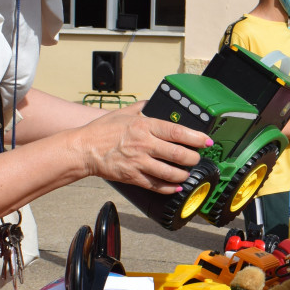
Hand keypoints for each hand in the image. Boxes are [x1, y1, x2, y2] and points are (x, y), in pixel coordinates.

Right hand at [78, 101, 208, 191]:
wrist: (83, 149)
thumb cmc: (102, 130)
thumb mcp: (123, 112)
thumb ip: (141, 107)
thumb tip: (153, 102)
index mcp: (144, 126)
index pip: (177, 131)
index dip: (195, 137)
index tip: (206, 141)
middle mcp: (144, 144)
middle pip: (178, 154)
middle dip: (193, 158)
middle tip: (196, 158)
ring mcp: (138, 162)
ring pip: (169, 172)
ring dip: (183, 175)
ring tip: (186, 174)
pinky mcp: (132, 176)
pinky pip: (156, 185)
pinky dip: (168, 188)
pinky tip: (175, 187)